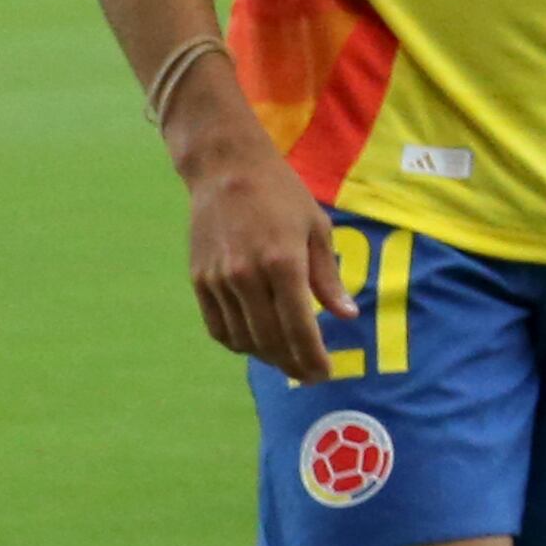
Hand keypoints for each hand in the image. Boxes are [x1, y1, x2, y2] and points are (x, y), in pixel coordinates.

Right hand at [185, 138, 346, 383]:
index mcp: (283, 263)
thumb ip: (327, 277)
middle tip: (310, 375)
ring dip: (266, 357)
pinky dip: (238, 342)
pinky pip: (217, 326)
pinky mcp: (199, 281)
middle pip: (269, 339)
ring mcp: (219, 281)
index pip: (299, 326)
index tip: (324, 373)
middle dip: (292, 363)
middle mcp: (247, 277)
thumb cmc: (282, 195)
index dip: (312, 356)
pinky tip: (256, 344)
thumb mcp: (317, 229)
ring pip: (242, 338)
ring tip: (287, 361)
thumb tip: (346, 315)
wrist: (226, 170)